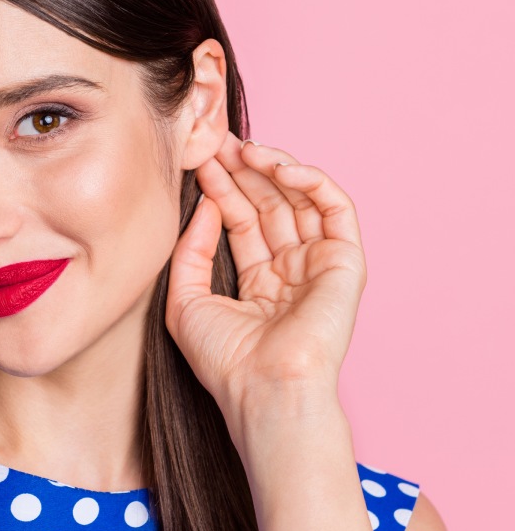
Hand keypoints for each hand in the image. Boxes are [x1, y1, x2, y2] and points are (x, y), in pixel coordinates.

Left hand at [165, 131, 366, 423]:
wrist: (263, 389)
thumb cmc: (223, 360)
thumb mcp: (185, 300)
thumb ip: (190, 251)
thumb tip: (205, 205)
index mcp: (258, 283)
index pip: (241, 221)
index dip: (222, 188)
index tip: (200, 161)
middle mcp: (290, 270)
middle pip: (269, 204)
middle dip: (244, 170)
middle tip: (219, 141)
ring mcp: (319, 265)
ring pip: (300, 200)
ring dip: (273, 169)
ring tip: (242, 148)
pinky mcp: (345, 262)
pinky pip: (335, 209)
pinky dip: (311, 181)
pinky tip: (279, 168)